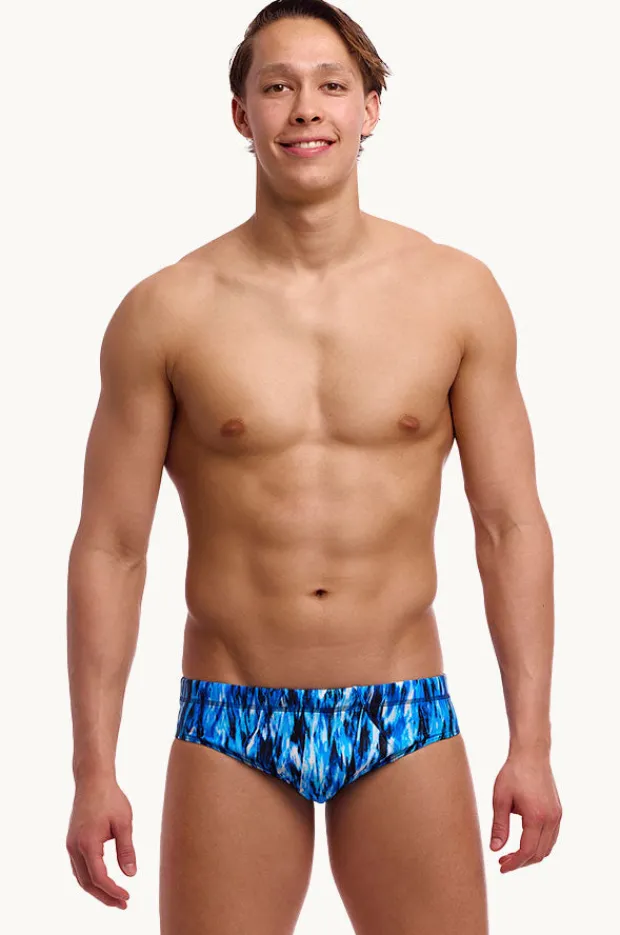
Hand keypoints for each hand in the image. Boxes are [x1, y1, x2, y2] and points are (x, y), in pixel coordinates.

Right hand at [66, 777, 136, 908]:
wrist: (92, 779)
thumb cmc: (110, 798)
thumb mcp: (124, 822)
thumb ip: (126, 849)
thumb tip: (130, 875)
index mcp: (87, 843)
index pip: (99, 877)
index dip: (113, 890)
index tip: (127, 897)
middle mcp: (75, 847)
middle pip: (87, 883)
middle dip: (104, 896)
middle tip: (123, 904)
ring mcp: (71, 844)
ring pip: (81, 877)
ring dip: (97, 890)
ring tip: (115, 897)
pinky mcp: (72, 841)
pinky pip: (79, 867)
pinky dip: (90, 879)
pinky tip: (103, 881)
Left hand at [490, 750, 561, 872]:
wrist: (531, 754)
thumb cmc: (514, 773)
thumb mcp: (500, 799)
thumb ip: (499, 826)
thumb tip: (495, 849)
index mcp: (537, 817)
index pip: (527, 851)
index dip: (514, 863)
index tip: (501, 867)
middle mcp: (551, 819)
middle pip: (539, 853)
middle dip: (521, 862)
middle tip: (503, 861)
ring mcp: (557, 816)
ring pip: (548, 847)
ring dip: (531, 855)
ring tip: (512, 854)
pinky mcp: (558, 811)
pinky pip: (552, 837)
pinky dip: (540, 845)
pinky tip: (525, 841)